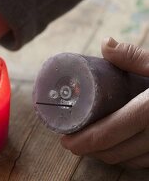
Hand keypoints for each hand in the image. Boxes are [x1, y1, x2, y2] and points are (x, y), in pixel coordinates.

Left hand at [61, 37, 148, 167]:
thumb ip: (134, 57)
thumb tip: (105, 44)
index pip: (108, 132)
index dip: (83, 141)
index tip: (66, 140)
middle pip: (114, 151)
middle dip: (88, 150)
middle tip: (72, 141)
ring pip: (128, 161)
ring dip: (104, 156)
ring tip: (89, 145)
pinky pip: (144, 163)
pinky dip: (125, 159)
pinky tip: (115, 149)